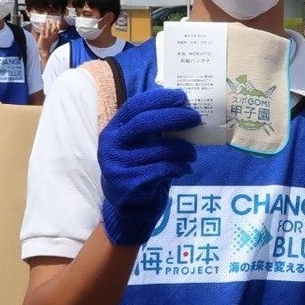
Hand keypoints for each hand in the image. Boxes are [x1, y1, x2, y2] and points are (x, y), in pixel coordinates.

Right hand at [97, 87, 202, 244]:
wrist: (127, 207)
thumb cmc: (138, 168)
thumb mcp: (138, 145)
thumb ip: (152, 128)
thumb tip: (183, 106)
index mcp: (112, 131)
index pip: (134, 107)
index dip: (159, 99)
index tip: (182, 97)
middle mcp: (110, 146)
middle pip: (143, 124)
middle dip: (174, 117)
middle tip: (195, 118)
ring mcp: (117, 167)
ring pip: (159, 150)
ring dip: (183, 149)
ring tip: (192, 153)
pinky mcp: (129, 185)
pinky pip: (163, 170)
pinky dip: (179, 167)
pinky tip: (185, 169)